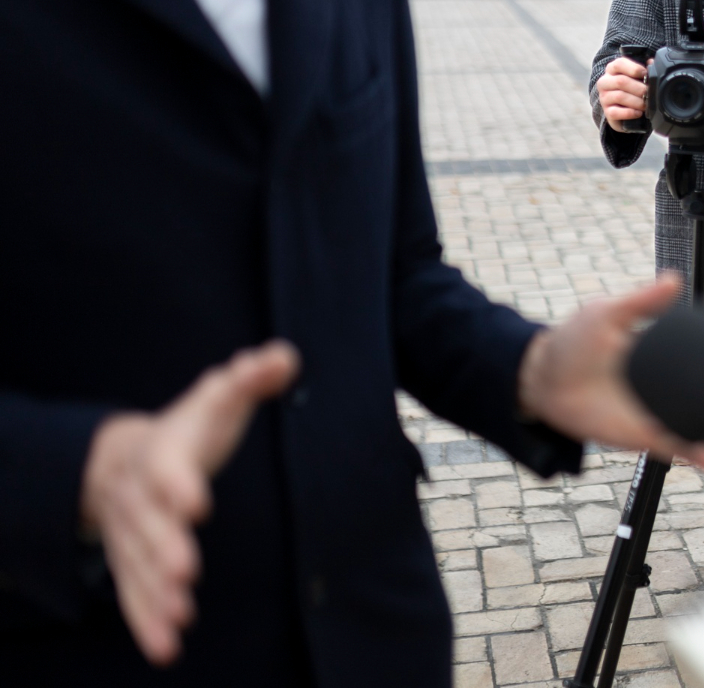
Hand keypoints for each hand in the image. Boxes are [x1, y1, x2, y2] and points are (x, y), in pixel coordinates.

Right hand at [80, 341, 300, 666]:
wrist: (119, 455)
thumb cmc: (189, 425)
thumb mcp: (219, 395)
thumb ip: (251, 378)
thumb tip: (284, 357)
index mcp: (161, 452)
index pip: (167, 467)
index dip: (179, 483)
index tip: (196, 503)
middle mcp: (138, 496)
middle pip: (149, 523)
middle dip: (165, 547)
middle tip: (185, 571)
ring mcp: (130, 532)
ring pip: (138, 564)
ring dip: (156, 592)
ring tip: (178, 616)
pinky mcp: (131, 560)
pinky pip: (134, 592)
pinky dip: (147, 619)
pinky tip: (165, 646)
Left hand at [517, 275, 703, 471]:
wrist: (541, 375)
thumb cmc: (576, 340)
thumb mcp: (608, 313)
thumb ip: (642, 301)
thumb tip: (672, 280)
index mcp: (672, 353)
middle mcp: (674, 386)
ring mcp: (661, 412)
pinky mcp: (642, 434)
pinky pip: (677, 447)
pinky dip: (701, 454)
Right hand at [598, 54, 649, 132]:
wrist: (621, 108)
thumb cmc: (630, 89)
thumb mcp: (635, 76)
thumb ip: (644, 68)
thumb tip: (652, 62)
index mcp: (612, 69)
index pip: (619, 64)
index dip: (635, 69)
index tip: (645, 74)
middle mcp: (605, 82)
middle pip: (621, 81)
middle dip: (639, 88)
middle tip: (648, 93)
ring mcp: (604, 97)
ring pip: (620, 96)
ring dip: (637, 101)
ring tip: (645, 104)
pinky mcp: (606, 112)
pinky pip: (616, 112)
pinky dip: (630, 113)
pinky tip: (638, 113)